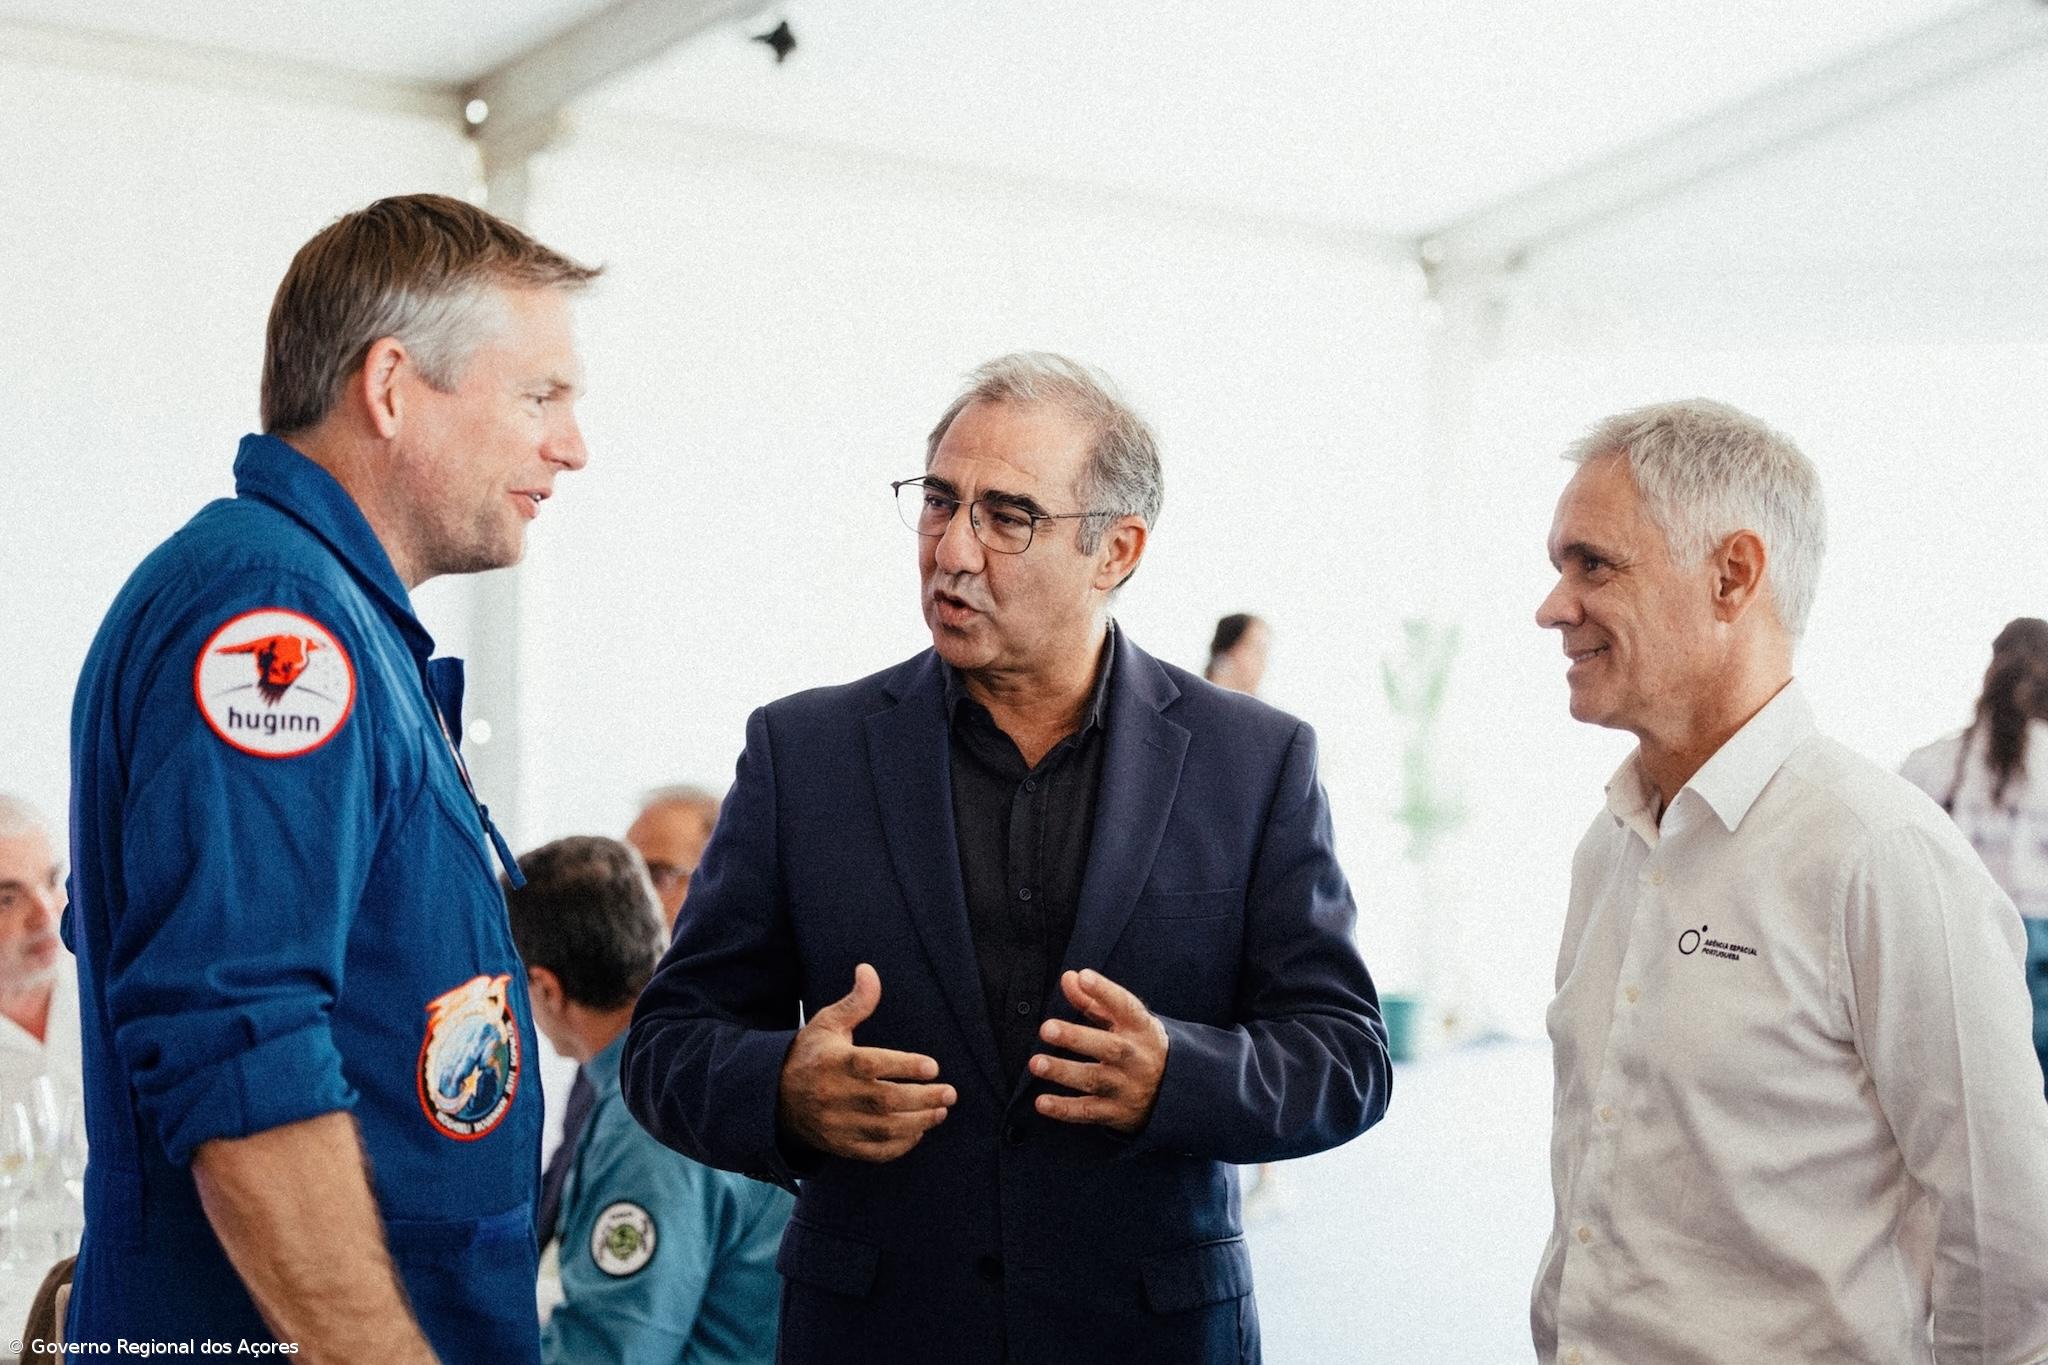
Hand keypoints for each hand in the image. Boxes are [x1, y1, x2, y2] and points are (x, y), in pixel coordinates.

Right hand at [777, 963, 953, 1161]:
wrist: (774, 1097)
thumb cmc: (810, 1055)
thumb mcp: (828, 1023)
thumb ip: (855, 1002)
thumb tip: (869, 970)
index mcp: (835, 1062)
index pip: (872, 1065)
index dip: (904, 1066)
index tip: (932, 1066)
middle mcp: (835, 1095)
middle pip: (884, 1101)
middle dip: (922, 1099)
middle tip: (950, 1093)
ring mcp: (837, 1124)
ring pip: (883, 1129)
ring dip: (917, 1123)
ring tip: (941, 1111)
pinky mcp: (840, 1145)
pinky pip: (873, 1152)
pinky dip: (899, 1147)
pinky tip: (918, 1133)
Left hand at [1030, 969, 1168, 1133]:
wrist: (1173, 1092)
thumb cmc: (1140, 1046)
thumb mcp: (1125, 1022)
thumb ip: (1095, 1000)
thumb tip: (1069, 977)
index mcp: (1141, 1029)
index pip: (1125, 1006)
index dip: (1105, 991)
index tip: (1084, 976)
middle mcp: (1135, 1057)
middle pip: (1107, 1047)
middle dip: (1076, 1038)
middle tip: (1046, 1029)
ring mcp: (1126, 1087)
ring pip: (1094, 1080)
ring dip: (1064, 1072)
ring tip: (1036, 1063)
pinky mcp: (1115, 1112)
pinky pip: (1088, 1112)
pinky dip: (1065, 1109)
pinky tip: (1041, 1102)